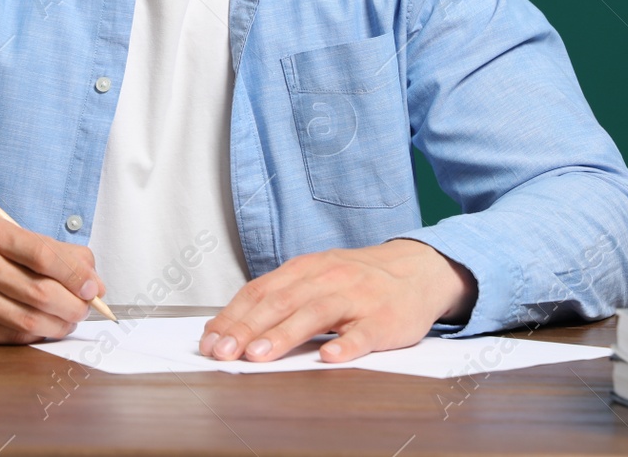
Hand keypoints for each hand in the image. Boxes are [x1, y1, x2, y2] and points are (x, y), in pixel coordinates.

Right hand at [0, 216, 104, 343]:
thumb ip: (46, 250)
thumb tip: (90, 276)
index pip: (45, 255)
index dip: (76, 274)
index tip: (93, 287)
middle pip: (41, 293)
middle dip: (73, 306)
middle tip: (84, 308)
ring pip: (28, 321)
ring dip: (58, 325)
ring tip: (66, 320)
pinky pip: (9, 338)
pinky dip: (34, 336)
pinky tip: (40, 328)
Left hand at [198, 238, 476, 363]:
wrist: (417, 270)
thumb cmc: (358, 280)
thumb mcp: (316, 278)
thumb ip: (280, 297)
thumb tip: (232, 324)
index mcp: (304, 270)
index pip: (259, 292)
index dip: (231, 317)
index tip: (209, 340)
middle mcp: (326, 278)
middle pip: (280, 302)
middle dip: (247, 328)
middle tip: (224, 352)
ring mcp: (356, 298)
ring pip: (315, 314)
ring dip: (284, 335)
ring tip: (260, 355)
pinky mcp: (384, 319)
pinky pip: (363, 333)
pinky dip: (346, 345)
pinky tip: (330, 357)